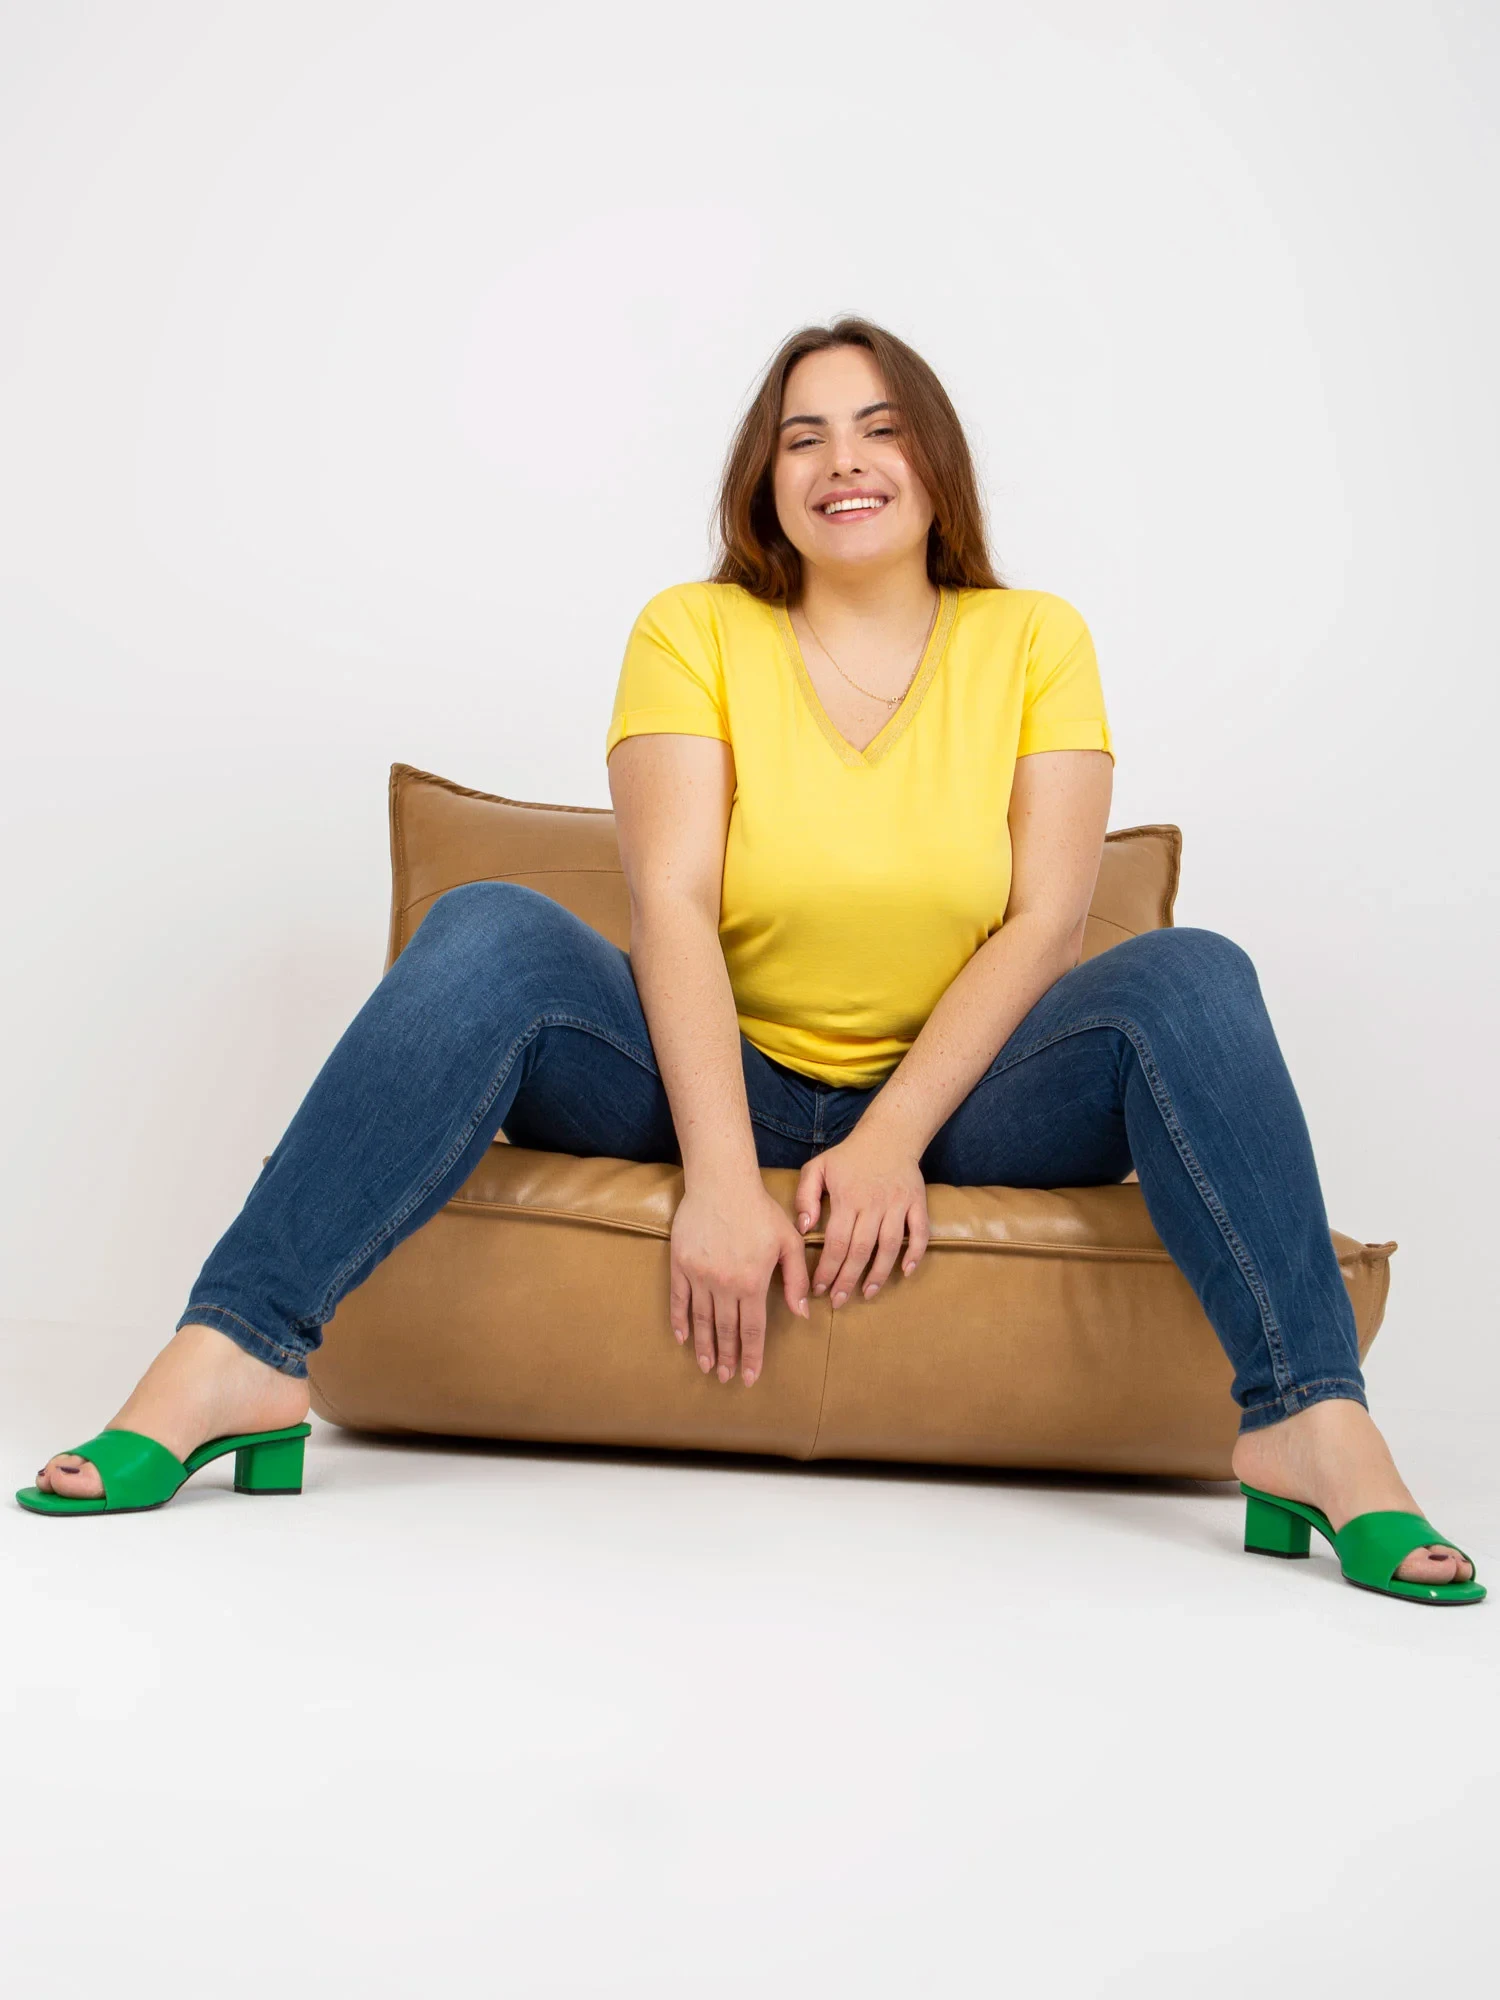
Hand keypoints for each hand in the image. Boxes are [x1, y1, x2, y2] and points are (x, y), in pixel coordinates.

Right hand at [670, 1179, 811, 1386]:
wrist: (722, 1182)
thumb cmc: (760, 1209)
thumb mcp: (788, 1242)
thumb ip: (796, 1279)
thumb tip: (802, 1313)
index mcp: (752, 1282)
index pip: (752, 1330)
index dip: (752, 1356)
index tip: (750, 1377)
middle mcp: (724, 1285)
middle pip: (726, 1330)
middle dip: (728, 1357)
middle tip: (727, 1378)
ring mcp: (699, 1275)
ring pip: (701, 1320)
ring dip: (706, 1347)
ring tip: (708, 1367)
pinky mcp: (680, 1264)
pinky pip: (678, 1299)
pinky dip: (680, 1321)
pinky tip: (683, 1338)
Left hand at [795, 1125, 930, 1307]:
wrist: (889, 1135)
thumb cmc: (848, 1156)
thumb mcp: (817, 1167)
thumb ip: (805, 1196)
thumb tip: (805, 1228)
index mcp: (848, 1198)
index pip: (836, 1242)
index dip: (827, 1269)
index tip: (818, 1288)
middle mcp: (874, 1204)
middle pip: (861, 1250)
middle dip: (848, 1280)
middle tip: (838, 1301)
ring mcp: (898, 1204)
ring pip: (890, 1246)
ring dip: (879, 1274)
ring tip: (867, 1294)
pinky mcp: (918, 1203)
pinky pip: (920, 1233)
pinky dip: (915, 1253)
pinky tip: (906, 1272)